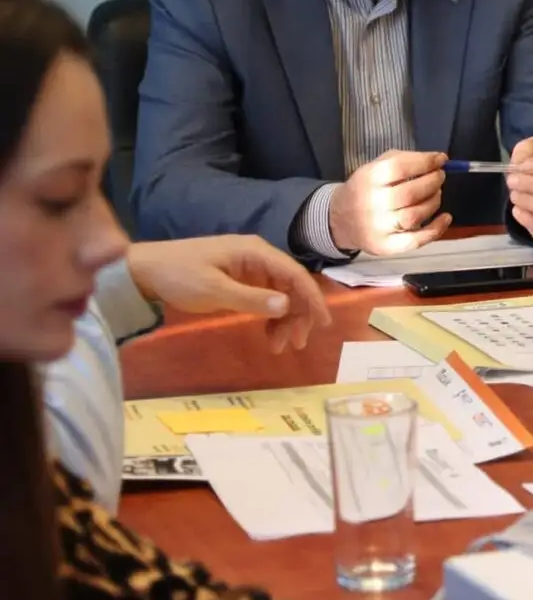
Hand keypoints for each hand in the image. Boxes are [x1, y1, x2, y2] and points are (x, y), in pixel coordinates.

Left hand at [126, 236, 331, 352]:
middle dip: (298, 315)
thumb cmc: (178, 276)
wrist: (143, 271)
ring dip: (284, 319)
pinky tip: (269, 334)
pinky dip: (269, 316)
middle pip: (290, 286)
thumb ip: (252, 298)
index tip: (323, 323)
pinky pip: (264, 297)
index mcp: (255, 252)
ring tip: (279, 346)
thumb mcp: (214, 290)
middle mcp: (257, 257)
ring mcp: (247, 268)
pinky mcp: (238, 279)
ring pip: (279, 294)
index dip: (312, 298)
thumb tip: (288, 305)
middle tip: (296, 344)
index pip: (295, 274)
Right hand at [330, 149, 450, 256]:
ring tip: (436, 193)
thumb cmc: (366, 189)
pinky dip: (436, 229)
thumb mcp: (375, 167)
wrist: (341, 220)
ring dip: (434, 202)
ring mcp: (379, 228)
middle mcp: (372, 204)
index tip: (441, 159)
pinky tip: (445, 217)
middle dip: (433, 182)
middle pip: (410, 193)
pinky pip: (416, 240)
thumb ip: (404, 160)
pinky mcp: (387, 246)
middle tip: (439, 176)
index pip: (399, 168)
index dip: (425, 162)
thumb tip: (438, 160)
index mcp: (368, 179)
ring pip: (415, 215)